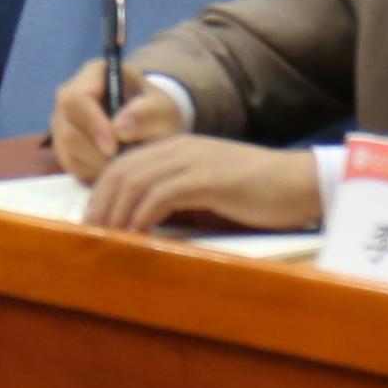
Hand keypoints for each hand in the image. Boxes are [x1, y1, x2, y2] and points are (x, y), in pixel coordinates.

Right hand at [49, 64, 185, 182]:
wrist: (150, 123)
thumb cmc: (156, 111)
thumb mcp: (162, 109)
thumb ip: (148, 113)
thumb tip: (119, 128)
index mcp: (93, 74)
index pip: (78, 98)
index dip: (92, 124)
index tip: (114, 147)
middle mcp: (70, 96)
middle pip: (66, 128)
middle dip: (94, 152)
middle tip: (123, 162)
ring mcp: (63, 121)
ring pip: (67, 150)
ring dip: (96, 164)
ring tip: (124, 163)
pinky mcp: (63, 145)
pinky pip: (71, 165)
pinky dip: (93, 172)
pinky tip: (114, 167)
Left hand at [86, 134, 326, 237]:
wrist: (298, 182)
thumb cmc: (258, 193)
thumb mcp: (209, 192)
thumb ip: (178, 198)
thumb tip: (145, 224)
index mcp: (177, 148)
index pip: (123, 165)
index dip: (101, 194)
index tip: (92, 222)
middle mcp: (179, 148)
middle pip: (121, 171)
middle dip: (100, 204)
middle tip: (89, 235)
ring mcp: (193, 160)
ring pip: (135, 182)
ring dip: (116, 213)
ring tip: (107, 239)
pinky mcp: (207, 178)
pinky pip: (161, 195)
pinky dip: (143, 216)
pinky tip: (136, 235)